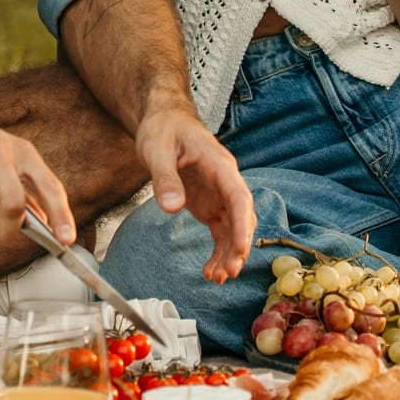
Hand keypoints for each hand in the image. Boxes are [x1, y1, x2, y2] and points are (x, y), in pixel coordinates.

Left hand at [135, 107, 253, 282]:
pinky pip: (220, 232)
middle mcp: (226, 182)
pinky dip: (218, 252)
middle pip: (241, 218)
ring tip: (218, 278)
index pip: (239, 198)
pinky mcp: (209, 205)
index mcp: (220, 166)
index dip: (242, 225)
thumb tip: (172, 207)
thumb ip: (164, 178)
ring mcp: (219, 195)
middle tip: (228, 272)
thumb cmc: (163, 129)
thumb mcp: (157, 149)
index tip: (242, 249)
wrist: (163, 121)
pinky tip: (210, 271)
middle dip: (238, 247)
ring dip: (229, 254)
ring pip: (233, 229)